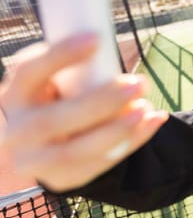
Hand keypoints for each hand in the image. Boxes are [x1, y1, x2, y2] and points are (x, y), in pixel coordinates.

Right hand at [0, 34, 168, 191]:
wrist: (41, 142)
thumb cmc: (57, 97)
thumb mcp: (56, 79)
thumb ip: (76, 68)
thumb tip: (108, 43)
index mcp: (15, 95)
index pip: (29, 72)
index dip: (60, 56)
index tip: (96, 39)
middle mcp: (17, 131)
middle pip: (51, 121)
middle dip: (99, 102)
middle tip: (137, 83)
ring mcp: (36, 161)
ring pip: (73, 152)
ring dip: (116, 130)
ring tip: (146, 108)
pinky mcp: (62, 178)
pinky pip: (99, 164)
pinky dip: (132, 142)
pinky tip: (154, 120)